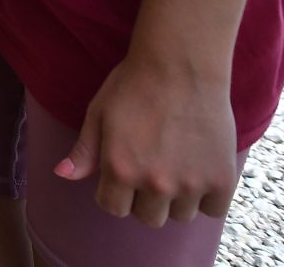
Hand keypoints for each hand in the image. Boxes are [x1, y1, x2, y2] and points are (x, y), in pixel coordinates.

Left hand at [54, 54, 239, 225]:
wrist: (182, 65)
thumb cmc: (134, 84)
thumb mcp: (98, 114)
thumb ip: (84, 151)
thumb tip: (62, 175)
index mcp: (119, 169)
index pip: (113, 208)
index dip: (115, 193)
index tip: (123, 176)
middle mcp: (154, 183)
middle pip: (149, 218)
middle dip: (145, 199)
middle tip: (152, 169)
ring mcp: (190, 184)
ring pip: (180, 216)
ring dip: (177, 199)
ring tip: (177, 167)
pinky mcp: (221, 180)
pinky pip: (214, 210)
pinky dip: (208, 197)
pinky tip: (200, 171)